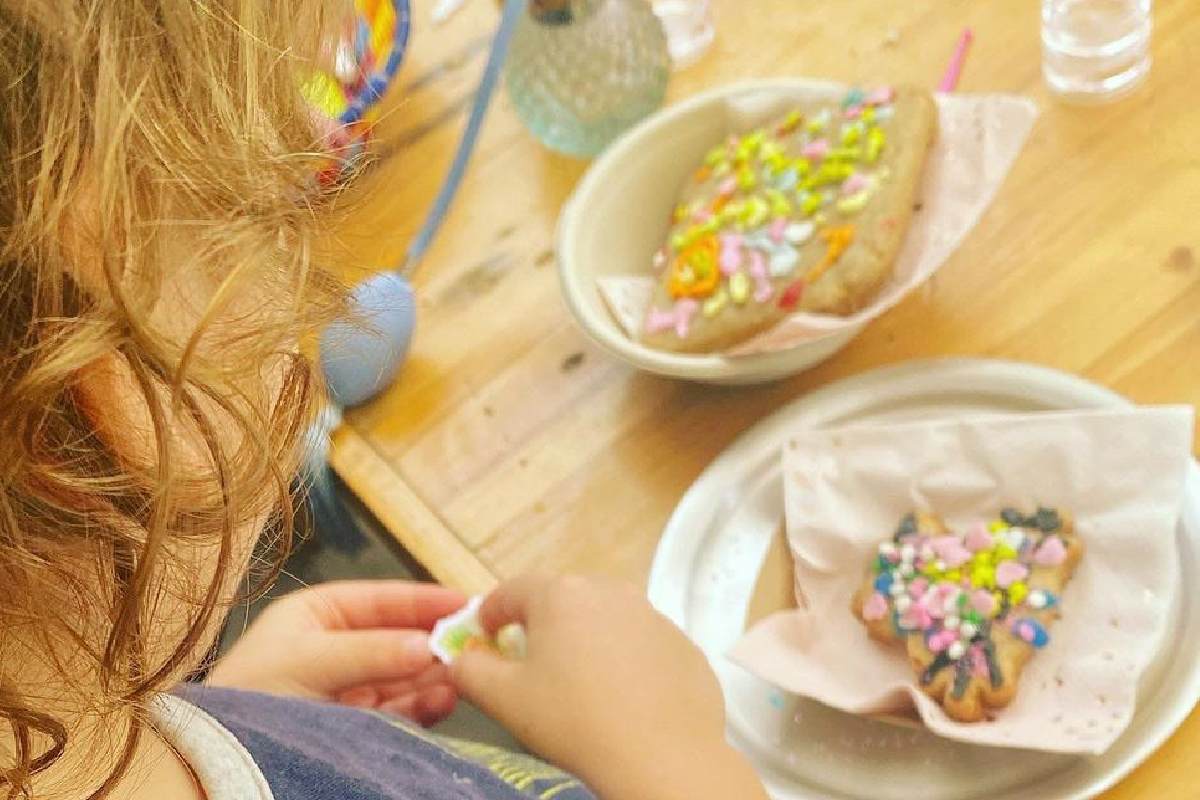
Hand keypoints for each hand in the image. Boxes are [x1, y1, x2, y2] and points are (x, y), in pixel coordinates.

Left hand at [209, 580, 465, 725]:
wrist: (212, 759)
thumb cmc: (249, 697)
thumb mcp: (308, 662)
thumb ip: (369, 652)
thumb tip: (425, 644)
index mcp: (315, 616)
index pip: (380, 600)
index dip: (422, 599)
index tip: (463, 601)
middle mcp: (333, 648)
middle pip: (397, 637)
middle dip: (433, 639)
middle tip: (473, 641)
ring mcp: (345, 688)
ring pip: (402, 675)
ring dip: (432, 674)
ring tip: (462, 673)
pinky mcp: (352, 725)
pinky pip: (397, 709)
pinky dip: (422, 704)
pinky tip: (443, 699)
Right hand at [451, 576, 767, 799]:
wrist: (663, 756)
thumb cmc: (573, 721)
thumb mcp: (504, 699)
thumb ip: (470, 671)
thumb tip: (461, 659)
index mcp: (560, 594)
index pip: (512, 590)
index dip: (491, 612)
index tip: (484, 635)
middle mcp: (609, 591)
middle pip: (563, 599)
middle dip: (543, 624)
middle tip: (532, 663)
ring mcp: (652, 615)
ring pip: (606, 619)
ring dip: (588, 641)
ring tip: (581, 684)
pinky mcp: (683, 644)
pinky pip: (642, 645)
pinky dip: (627, 662)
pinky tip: (625, 699)